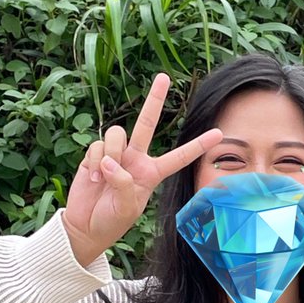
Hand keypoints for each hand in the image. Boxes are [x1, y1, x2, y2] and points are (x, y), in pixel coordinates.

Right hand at [62, 73, 221, 265]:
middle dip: (154, 99)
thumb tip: (109, 161)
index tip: (218, 134)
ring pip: (117, 134)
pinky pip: (97, 146)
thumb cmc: (112, 221)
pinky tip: (92, 177)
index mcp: (152, 174)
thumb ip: (123, 183)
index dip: (197, 146)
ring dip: (111, 152)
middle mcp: (136, 159)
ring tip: (103, 176)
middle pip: (147, 123)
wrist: (85, 226)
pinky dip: (93, 160)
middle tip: (163, 77)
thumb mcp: (127, 207)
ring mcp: (116, 155)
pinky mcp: (95, 154)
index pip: (179, 157)